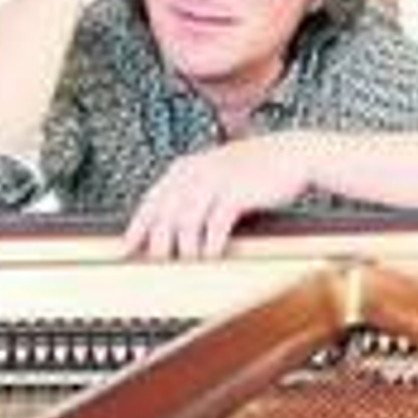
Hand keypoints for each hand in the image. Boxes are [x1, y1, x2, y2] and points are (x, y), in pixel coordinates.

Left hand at [123, 134, 313, 258]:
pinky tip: (212, 254)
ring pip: (186, 220)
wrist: (293, 154)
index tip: (124, 250)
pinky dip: (211, 242)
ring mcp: (216, 181)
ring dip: (185, 246)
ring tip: (187, 261)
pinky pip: (216, 222)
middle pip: (164, 214)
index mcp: (185, 168)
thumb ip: (193, 191)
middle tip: (157, 263)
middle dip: (157, 242)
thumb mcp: (217, 173)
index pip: (151, 201)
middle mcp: (196, 172)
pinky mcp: (237, 192)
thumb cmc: (256, 169)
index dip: (136, 228)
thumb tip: (170, 225)